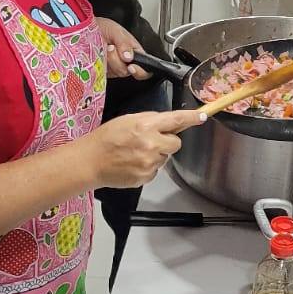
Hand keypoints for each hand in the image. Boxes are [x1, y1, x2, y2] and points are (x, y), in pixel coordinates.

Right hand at [88, 110, 205, 188]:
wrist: (90, 161)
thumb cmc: (107, 138)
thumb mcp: (128, 120)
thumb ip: (150, 120)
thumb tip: (169, 122)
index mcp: (146, 126)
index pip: (176, 120)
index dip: (191, 118)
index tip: (202, 117)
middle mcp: (151, 144)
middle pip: (176, 143)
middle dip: (167, 141)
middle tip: (151, 141)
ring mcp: (149, 162)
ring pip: (165, 157)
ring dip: (156, 154)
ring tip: (135, 153)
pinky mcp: (146, 176)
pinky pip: (156, 170)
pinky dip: (148, 166)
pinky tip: (133, 163)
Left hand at [95, 16, 150, 79]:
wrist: (84, 28)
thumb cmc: (103, 27)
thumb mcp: (116, 30)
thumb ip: (124, 43)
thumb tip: (129, 57)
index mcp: (135, 52)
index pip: (144, 69)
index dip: (141, 72)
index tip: (131, 67)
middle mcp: (126, 62)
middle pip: (126, 71)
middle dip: (117, 60)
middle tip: (111, 47)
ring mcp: (113, 68)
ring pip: (114, 72)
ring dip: (109, 60)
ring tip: (104, 48)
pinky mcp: (102, 72)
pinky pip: (103, 74)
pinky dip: (100, 65)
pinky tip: (98, 56)